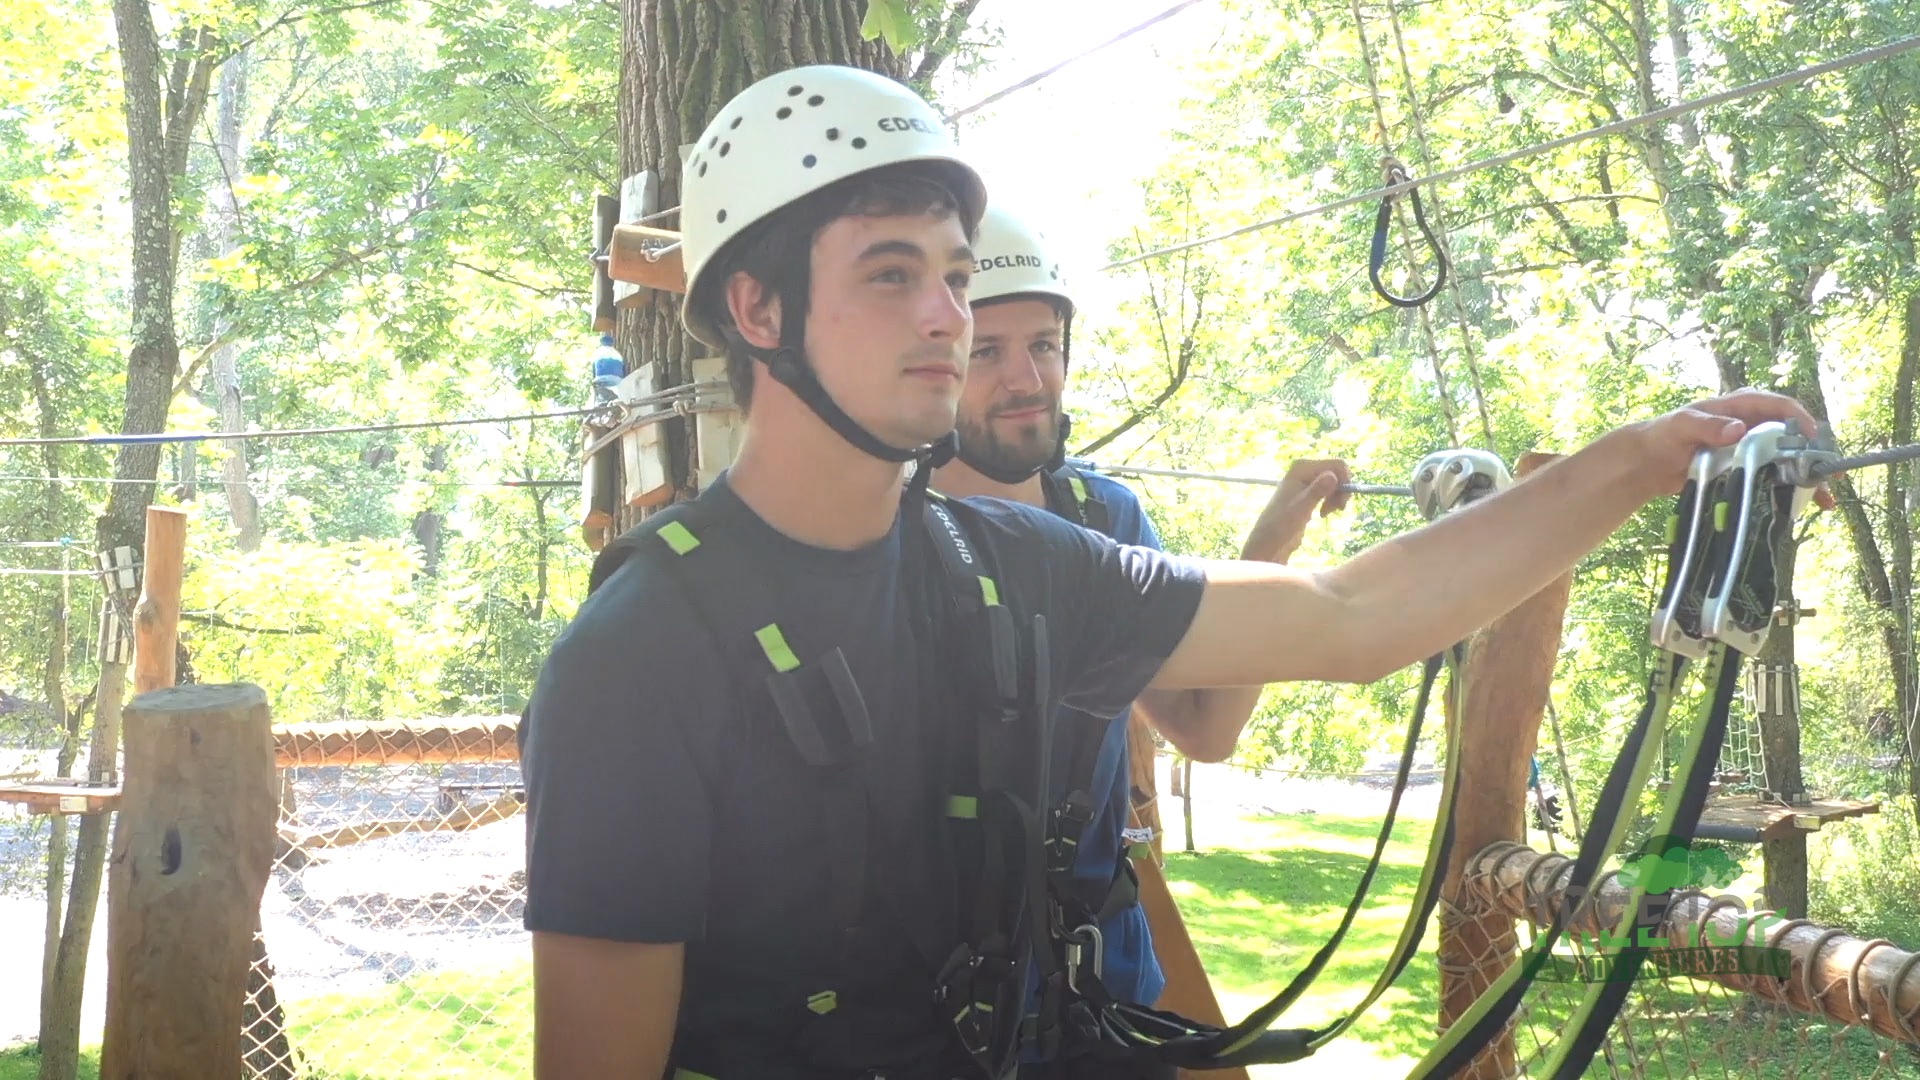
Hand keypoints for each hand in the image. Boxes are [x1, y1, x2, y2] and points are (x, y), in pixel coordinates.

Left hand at [1241, 458, 1350, 563]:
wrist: (1270, 539)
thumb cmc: (1282, 524)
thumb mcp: (1302, 508)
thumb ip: (1317, 491)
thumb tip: (1332, 476)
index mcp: (1302, 467)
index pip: (1337, 465)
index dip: (1345, 482)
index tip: (1340, 504)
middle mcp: (1305, 469)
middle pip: (1338, 472)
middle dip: (1341, 491)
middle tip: (1337, 510)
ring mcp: (1307, 479)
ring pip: (1335, 482)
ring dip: (1337, 497)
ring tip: (1327, 513)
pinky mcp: (1309, 491)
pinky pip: (1330, 490)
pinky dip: (1331, 501)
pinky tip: (1323, 513)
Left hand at [1631, 388, 1835, 509]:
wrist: (1648, 462)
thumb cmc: (1664, 436)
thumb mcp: (1682, 426)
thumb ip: (1707, 426)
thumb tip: (1737, 429)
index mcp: (1741, 405)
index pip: (1780, 406)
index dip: (1801, 420)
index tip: (1813, 440)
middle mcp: (1753, 424)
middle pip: (1793, 435)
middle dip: (1815, 453)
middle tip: (1832, 473)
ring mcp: (1752, 447)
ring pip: (1789, 458)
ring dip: (1808, 477)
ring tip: (1826, 499)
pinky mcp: (1748, 468)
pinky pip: (1775, 476)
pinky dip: (1792, 490)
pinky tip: (1808, 507)